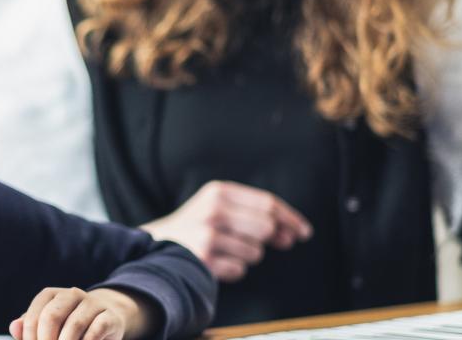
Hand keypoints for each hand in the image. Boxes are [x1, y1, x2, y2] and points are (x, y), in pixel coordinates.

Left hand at [8, 287, 155, 339]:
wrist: (106, 321)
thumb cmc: (69, 327)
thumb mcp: (47, 327)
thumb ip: (29, 328)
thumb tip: (14, 327)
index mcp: (51, 295)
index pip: (34, 315)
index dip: (30, 337)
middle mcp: (71, 294)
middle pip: (52, 316)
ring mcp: (92, 303)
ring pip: (74, 324)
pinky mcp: (109, 316)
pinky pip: (96, 330)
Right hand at [140, 181, 311, 282]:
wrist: (157, 244)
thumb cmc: (198, 225)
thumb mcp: (219, 206)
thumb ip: (254, 212)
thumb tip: (292, 234)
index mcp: (218, 192)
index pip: (268, 203)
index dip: (290, 218)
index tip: (304, 232)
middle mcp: (213, 210)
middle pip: (266, 227)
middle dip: (269, 238)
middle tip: (263, 242)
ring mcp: (207, 235)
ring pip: (255, 252)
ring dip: (248, 255)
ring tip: (226, 249)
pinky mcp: (204, 259)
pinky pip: (240, 270)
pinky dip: (233, 269)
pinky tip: (217, 262)